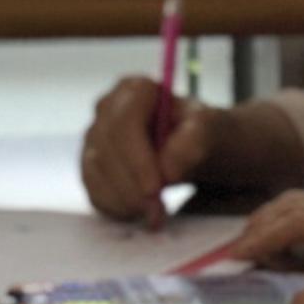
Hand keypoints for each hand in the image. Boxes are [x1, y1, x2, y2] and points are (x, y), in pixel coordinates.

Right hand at [81, 79, 301, 223]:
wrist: (201, 148)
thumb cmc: (206, 133)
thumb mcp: (211, 130)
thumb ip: (194, 141)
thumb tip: (166, 170)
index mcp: (134, 90)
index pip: (124, 122)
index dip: (136, 157)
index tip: (157, 188)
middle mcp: (107, 108)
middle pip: (105, 148)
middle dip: (130, 184)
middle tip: (156, 209)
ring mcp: (95, 136)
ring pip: (94, 170)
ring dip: (123, 198)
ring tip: (153, 213)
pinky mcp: (93, 164)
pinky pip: (92, 188)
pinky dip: (114, 206)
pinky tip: (139, 213)